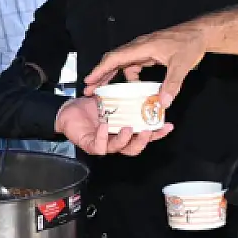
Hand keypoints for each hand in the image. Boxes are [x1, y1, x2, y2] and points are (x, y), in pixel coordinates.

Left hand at [55, 97, 173, 157]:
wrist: (69, 108)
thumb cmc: (92, 106)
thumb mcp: (114, 99)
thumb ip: (129, 98)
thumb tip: (147, 88)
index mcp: (124, 132)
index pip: (144, 136)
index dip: (157, 133)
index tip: (168, 125)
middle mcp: (116, 140)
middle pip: (134, 148)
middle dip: (144, 141)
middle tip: (149, 131)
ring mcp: (103, 144)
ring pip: (118, 148)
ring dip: (125, 140)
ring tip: (128, 128)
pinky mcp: (89, 145)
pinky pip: (98, 146)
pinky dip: (102, 137)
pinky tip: (105, 126)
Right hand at [82, 24, 207, 106]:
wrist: (200, 33)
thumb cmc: (190, 43)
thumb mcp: (181, 65)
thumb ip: (172, 84)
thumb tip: (163, 103)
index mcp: (142, 47)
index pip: (115, 58)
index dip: (100, 69)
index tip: (89, 80)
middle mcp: (139, 47)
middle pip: (114, 60)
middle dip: (101, 74)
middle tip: (89, 90)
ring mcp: (144, 50)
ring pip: (123, 64)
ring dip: (114, 77)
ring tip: (106, 92)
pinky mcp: (149, 54)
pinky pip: (134, 66)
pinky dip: (130, 77)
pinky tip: (134, 89)